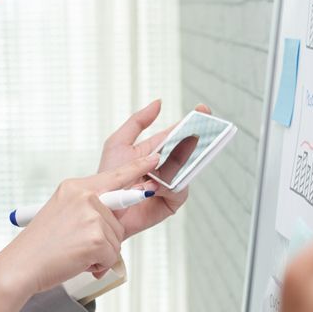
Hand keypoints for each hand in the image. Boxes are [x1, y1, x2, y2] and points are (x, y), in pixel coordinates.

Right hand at [0, 153, 157, 293]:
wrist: (21, 265)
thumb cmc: (40, 245)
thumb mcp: (62, 213)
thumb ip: (88, 208)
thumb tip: (112, 218)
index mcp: (76, 187)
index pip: (115, 175)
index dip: (138, 168)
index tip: (156, 158)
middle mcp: (85, 197)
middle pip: (117, 220)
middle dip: (104, 239)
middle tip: (76, 245)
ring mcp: (92, 216)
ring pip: (116, 240)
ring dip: (100, 253)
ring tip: (74, 253)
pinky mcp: (96, 238)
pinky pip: (112, 256)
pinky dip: (99, 265)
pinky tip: (78, 261)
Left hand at [97, 100, 211, 239]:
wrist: (104, 209)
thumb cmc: (108, 178)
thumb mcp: (118, 143)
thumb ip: (138, 121)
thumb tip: (159, 103)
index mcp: (156, 150)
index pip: (177, 133)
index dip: (191, 121)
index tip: (203, 109)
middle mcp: (166, 167)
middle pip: (188, 149)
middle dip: (199, 136)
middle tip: (209, 125)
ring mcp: (171, 184)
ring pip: (186, 168)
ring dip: (183, 160)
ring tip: (183, 148)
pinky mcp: (172, 202)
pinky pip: (179, 189)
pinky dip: (168, 186)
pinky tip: (153, 186)